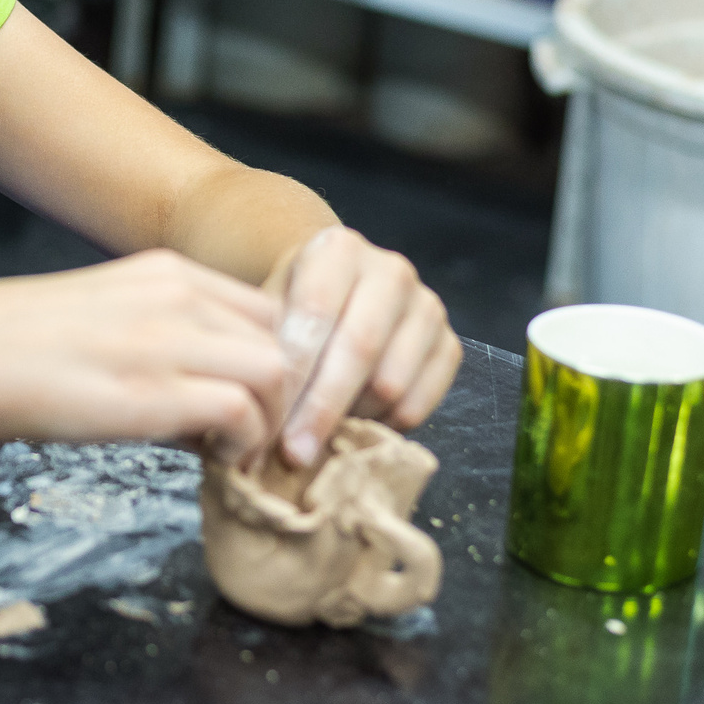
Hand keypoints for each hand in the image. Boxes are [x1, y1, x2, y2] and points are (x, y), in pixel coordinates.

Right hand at [0, 250, 296, 465]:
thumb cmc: (12, 348)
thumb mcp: (103, 320)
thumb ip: (158, 343)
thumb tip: (200, 407)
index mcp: (165, 273)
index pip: (266, 310)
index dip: (274, 363)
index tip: (256, 404)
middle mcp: (177, 294)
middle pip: (284, 339)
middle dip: (284, 396)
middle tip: (256, 439)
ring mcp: (166, 338)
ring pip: (277, 371)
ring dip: (270, 422)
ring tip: (235, 453)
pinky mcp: (151, 389)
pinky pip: (242, 411)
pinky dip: (243, 444)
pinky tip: (215, 461)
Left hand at [267, 227, 459, 468]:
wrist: (337, 289)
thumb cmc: (291, 305)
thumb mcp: (266, 308)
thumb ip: (263, 347)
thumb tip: (254, 412)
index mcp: (340, 249)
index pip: (317, 314)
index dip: (294, 373)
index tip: (270, 420)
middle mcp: (391, 271)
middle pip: (359, 348)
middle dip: (322, 408)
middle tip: (293, 453)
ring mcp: (427, 307)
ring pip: (391, 381)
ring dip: (350, 418)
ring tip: (316, 433)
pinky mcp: (449, 345)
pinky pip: (417, 403)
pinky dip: (381, 425)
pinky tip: (350, 425)